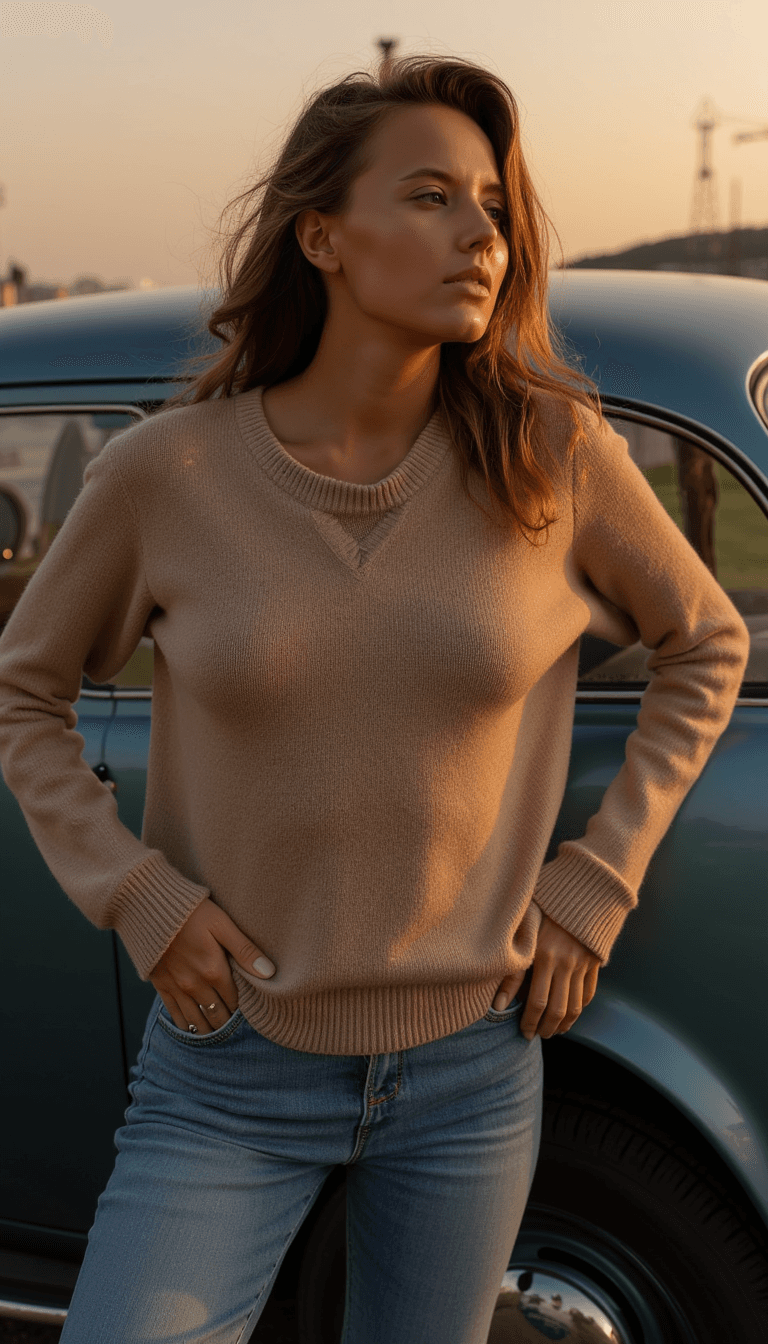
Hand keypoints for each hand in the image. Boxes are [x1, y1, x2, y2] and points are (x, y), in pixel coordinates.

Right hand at [149, 896, 276, 1034]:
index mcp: (214, 971)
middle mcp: (195, 985)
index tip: (249, 1009)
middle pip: (217, 1014)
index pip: (234, 1000)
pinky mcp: (160, 985)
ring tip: (217, 1031)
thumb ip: (245, 950)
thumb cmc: (190, 910)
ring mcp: (176, 987)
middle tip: (234, 1024)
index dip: (243, 1007)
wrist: (148, 906)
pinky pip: (174, 1014)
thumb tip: (269, 972)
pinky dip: (185, 1025)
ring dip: (208, 1028)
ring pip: (196, 1020)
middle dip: (227, 1020)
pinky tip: (192, 1028)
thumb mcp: (222, 924)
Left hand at [492, 912, 599, 1040]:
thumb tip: (498, 1005)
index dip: (530, 1022)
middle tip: (538, 1035)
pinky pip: (588, 993)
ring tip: (553, 1031)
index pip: (537, 1002)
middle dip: (546, 1028)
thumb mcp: (523, 931)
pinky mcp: (594, 961)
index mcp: (545, 956)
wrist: (578, 888)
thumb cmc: (543, 907)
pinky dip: (580, 1008)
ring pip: (576, 1006)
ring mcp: (583, 963)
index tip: (524, 1032)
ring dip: (564, 1024)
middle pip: (558, 1009)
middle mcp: (566, 962)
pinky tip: (570, 1014)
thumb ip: (511, 970)